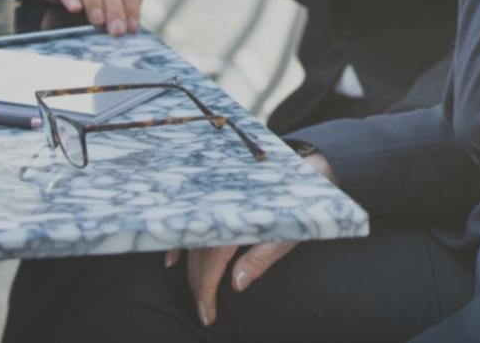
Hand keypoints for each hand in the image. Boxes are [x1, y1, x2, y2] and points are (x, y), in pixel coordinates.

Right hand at [166, 152, 336, 326]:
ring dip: (191, 267)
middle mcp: (220, 207)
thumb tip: (236, 282)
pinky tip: (173, 259)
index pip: (210, 260)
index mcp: (236, 219)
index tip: (206, 311)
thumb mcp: (286, 235)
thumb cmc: (299, 203)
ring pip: (195, 239)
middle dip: (199, 283)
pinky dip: (182, 241)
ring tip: (197, 290)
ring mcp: (216, 200)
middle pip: (199, 252)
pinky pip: (193, 220)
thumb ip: (260, 257)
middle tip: (204, 309)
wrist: (306, 168)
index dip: (205, 288)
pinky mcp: (216, 196)